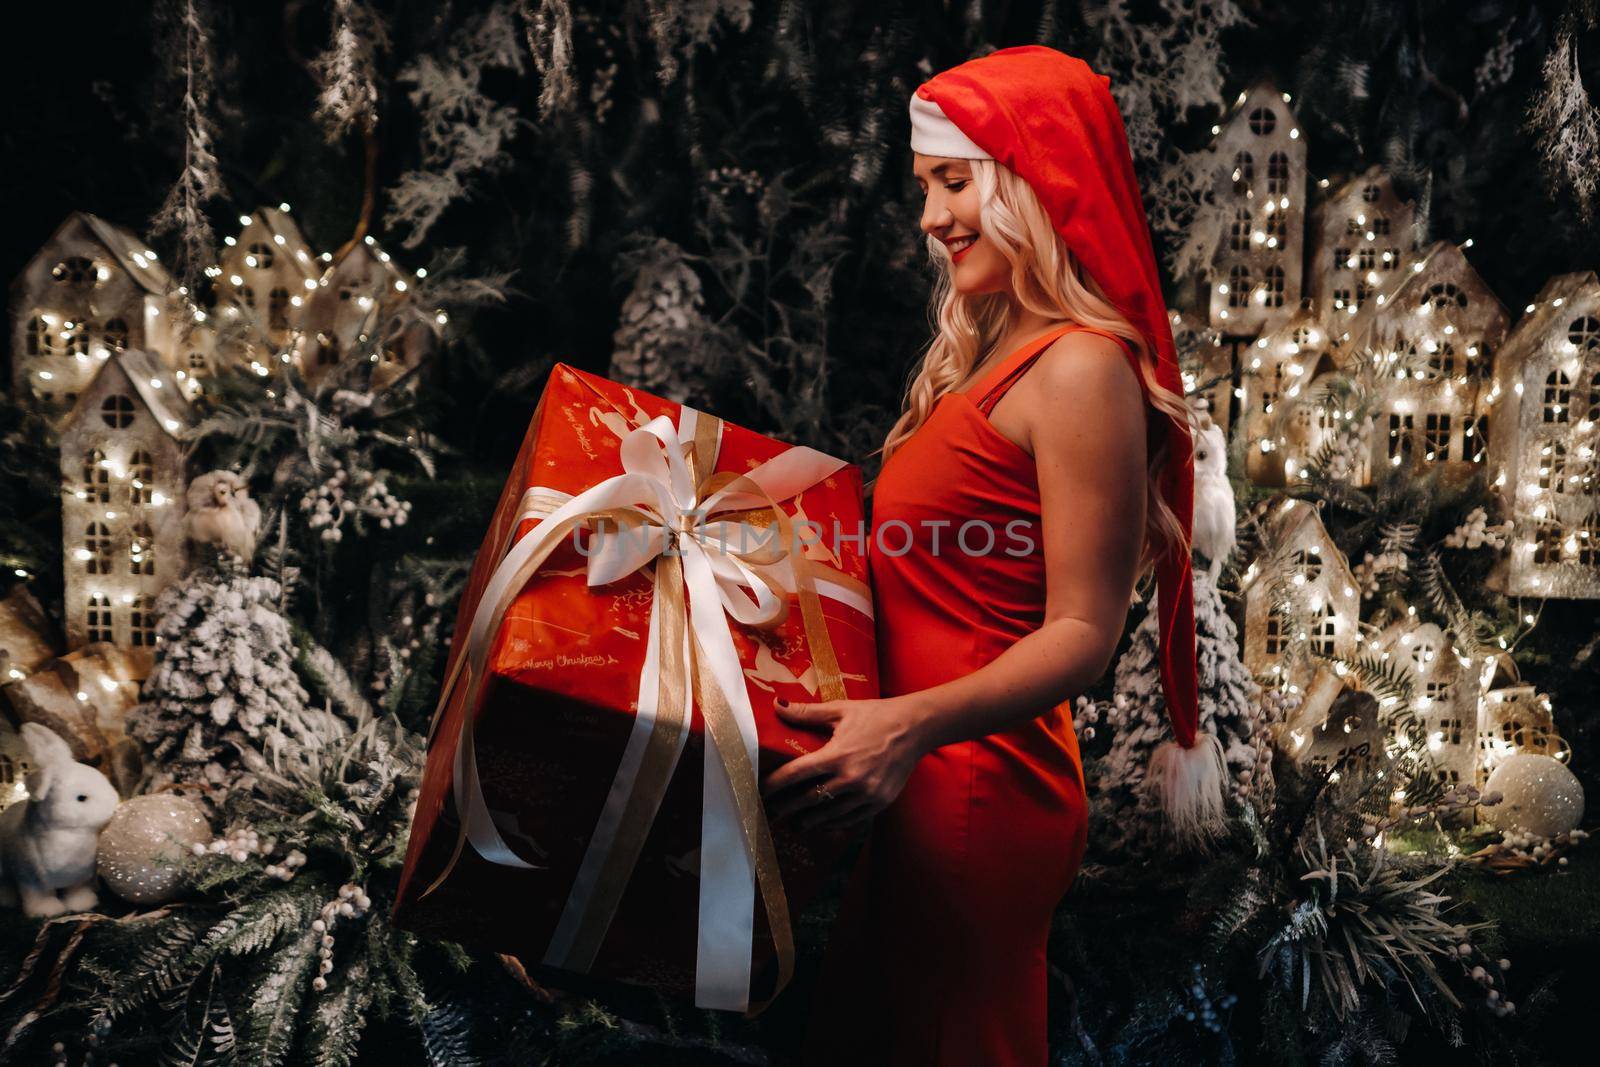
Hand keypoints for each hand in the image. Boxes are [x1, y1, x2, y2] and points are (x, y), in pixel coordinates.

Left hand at [760, 694, 929, 832]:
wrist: (916, 728)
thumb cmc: (876, 715)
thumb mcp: (841, 710)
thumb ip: (807, 713)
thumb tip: (777, 705)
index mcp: (838, 754)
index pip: (797, 774)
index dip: (775, 785)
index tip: (761, 791)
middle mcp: (852, 778)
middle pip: (809, 799)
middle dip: (787, 808)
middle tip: (771, 813)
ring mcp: (867, 793)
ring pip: (830, 814)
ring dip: (809, 821)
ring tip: (795, 823)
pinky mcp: (880, 802)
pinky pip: (851, 819)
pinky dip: (834, 823)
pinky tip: (823, 824)